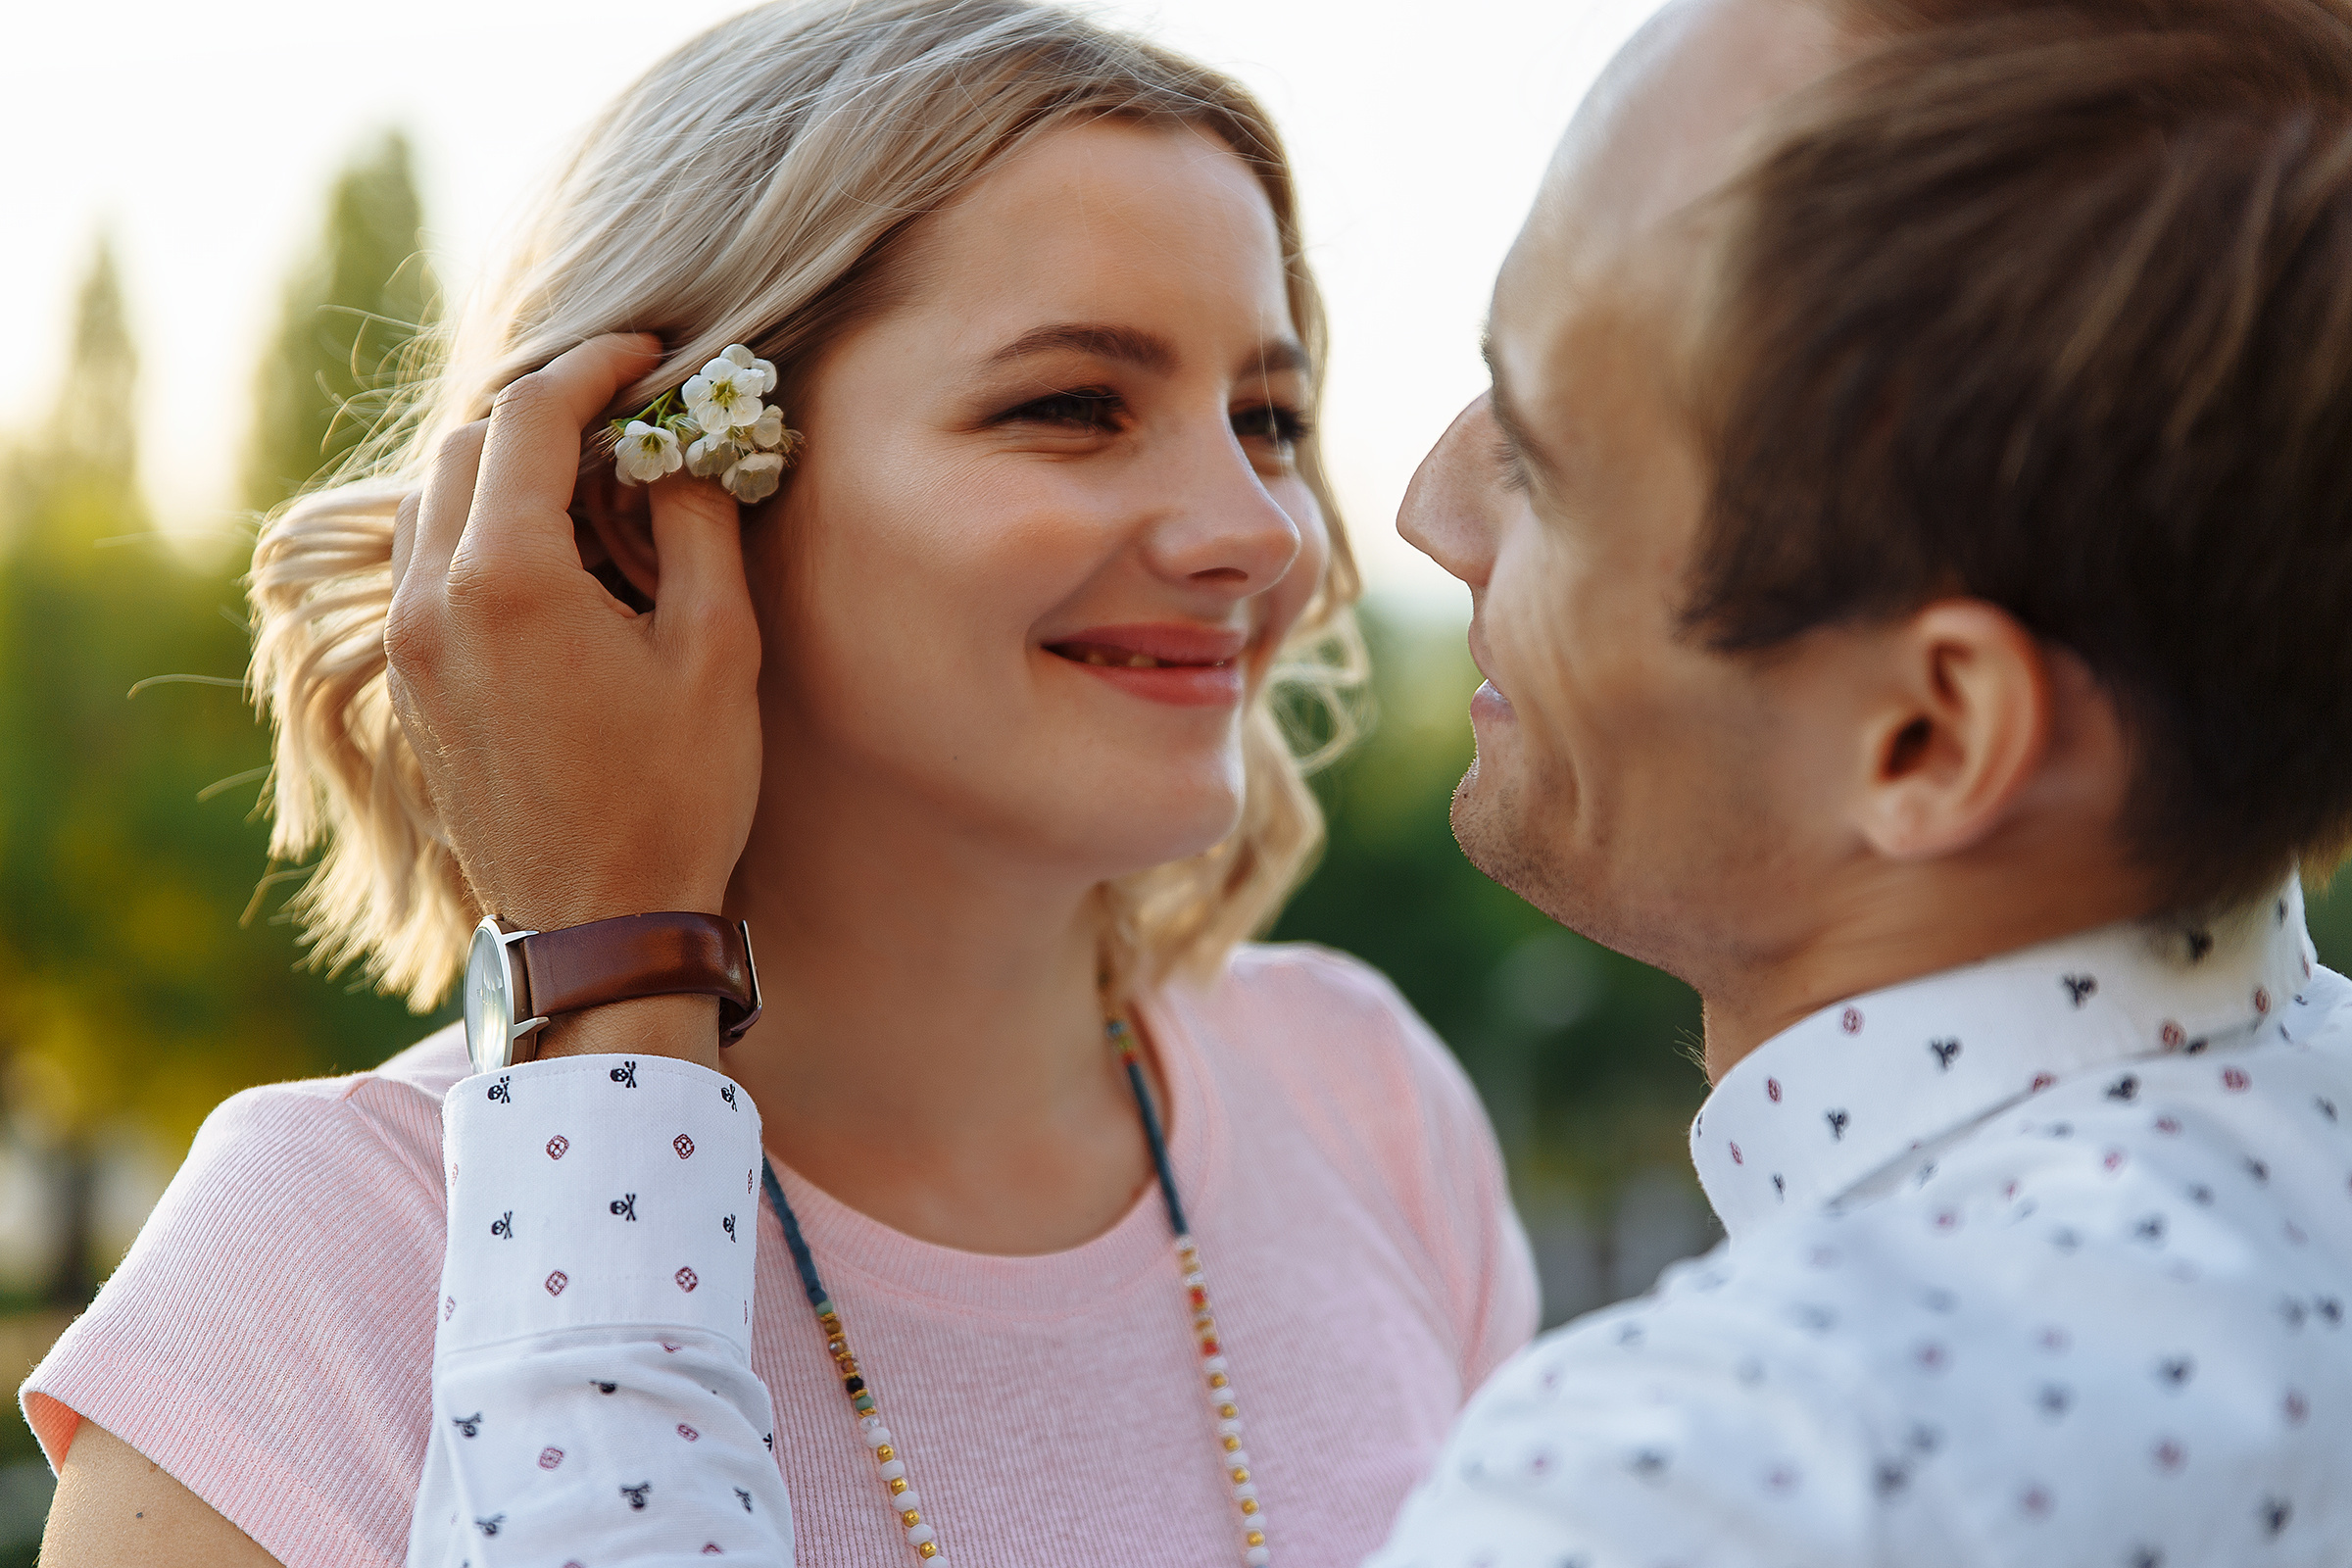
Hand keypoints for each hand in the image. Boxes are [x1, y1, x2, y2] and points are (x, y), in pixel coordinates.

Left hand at [387, 335, 761, 1064]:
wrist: (602, 924)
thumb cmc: (675, 795)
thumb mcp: (718, 651)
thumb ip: (696, 526)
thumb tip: (678, 454)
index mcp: (509, 579)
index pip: (531, 416)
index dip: (595, 368)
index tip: (649, 355)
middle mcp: (435, 599)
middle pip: (471, 444)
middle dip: (548, 411)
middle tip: (629, 418)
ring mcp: (411, 645)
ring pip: (436, 501)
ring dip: (507, 469)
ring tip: (592, 486)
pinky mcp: (411, 685)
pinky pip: (427, 564)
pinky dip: (480, 528)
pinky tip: (551, 558)